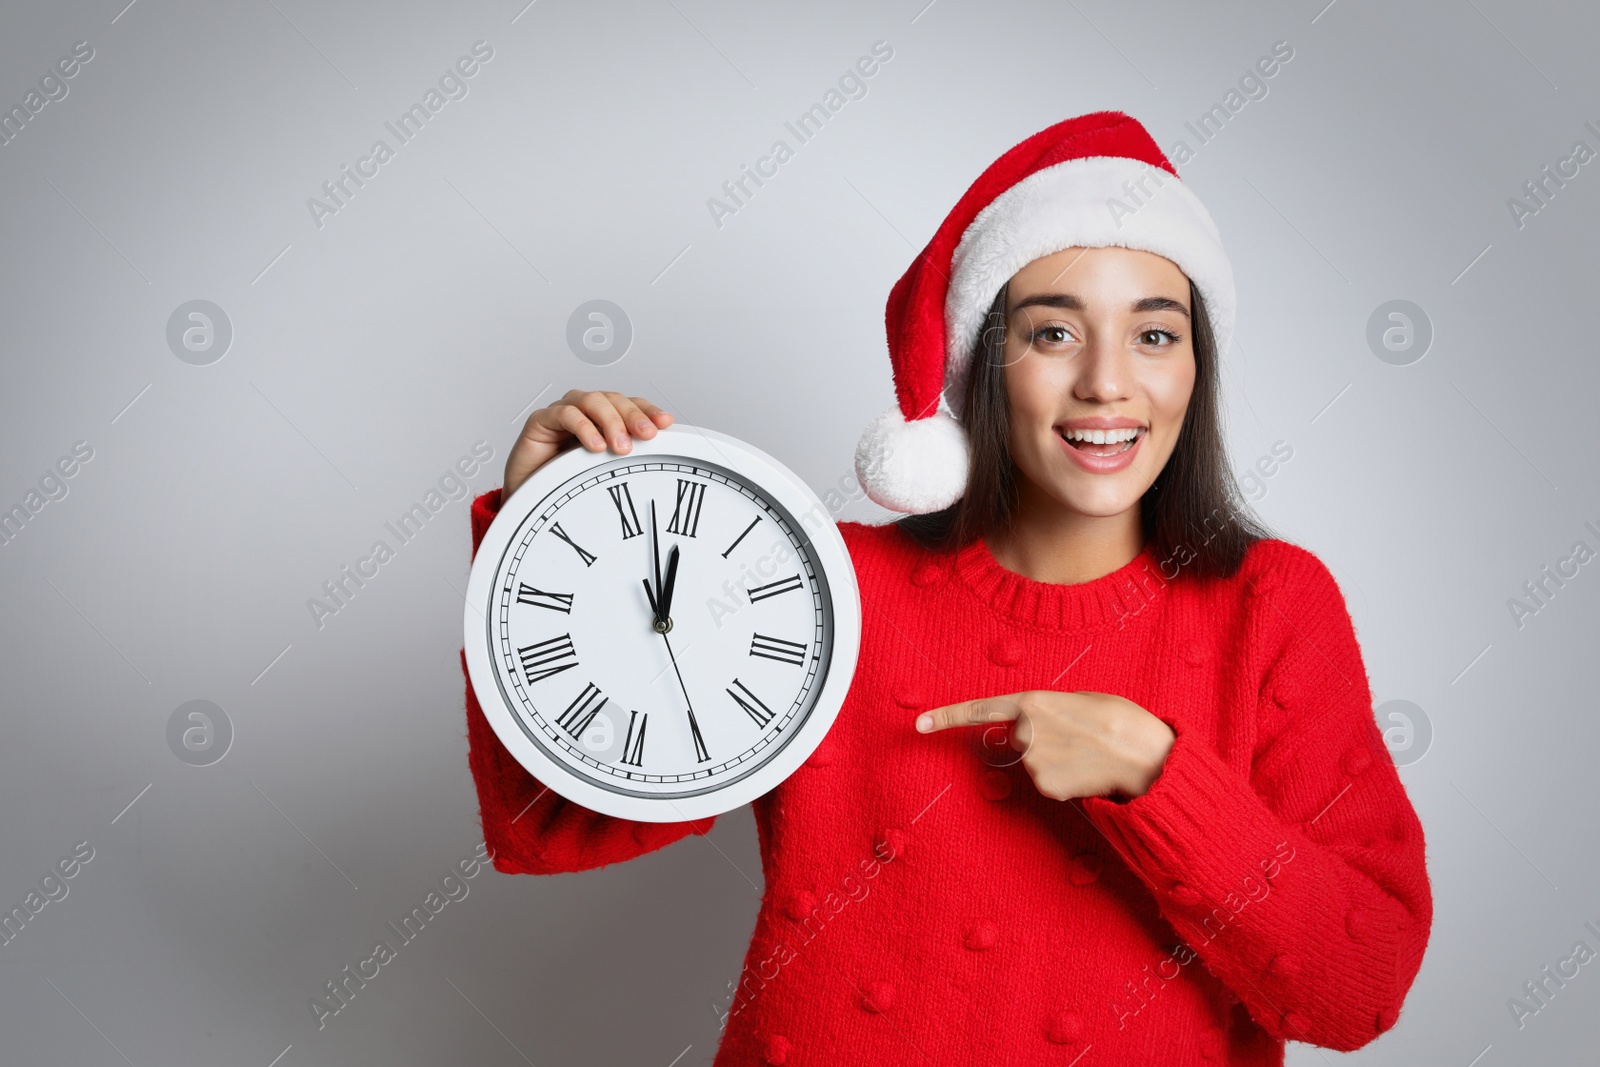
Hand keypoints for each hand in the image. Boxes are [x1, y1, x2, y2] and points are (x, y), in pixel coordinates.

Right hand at [505, 389, 673, 498]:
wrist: (529, 499)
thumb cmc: (565, 484)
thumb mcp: (604, 471)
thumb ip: (625, 458)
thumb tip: (656, 454)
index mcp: (603, 419)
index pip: (631, 405)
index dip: (648, 410)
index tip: (665, 423)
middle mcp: (585, 411)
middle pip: (615, 399)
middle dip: (634, 416)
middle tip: (647, 436)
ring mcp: (564, 412)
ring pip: (593, 401)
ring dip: (611, 421)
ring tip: (621, 446)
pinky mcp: (542, 421)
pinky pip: (566, 414)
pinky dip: (584, 427)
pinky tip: (595, 444)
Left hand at [915, 690, 1175, 800]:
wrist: (1144, 755)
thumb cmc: (1119, 720)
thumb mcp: (1080, 700)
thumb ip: (1048, 710)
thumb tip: (1034, 725)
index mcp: (1032, 701)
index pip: (979, 710)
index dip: (947, 717)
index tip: (918, 724)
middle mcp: (1025, 732)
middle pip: (1017, 740)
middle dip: (1040, 741)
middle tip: (1077, 738)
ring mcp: (1033, 763)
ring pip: (1034, 764)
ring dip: (1055, 761)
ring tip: (1087, 754)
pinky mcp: (1045, 788)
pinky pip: (1047, 784)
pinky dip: (1064, 781)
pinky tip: (1086, 773)